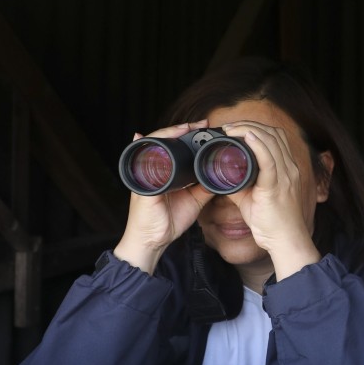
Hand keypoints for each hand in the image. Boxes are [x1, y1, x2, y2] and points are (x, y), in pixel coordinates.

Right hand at [114, 121, 214, 273]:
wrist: (153, 241)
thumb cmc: (169, 220)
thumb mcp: (194, 199)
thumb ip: (205, 185)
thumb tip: (222, 175)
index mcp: (166, 171)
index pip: (176, 145)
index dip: (189, 135)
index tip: (208, 128)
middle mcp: (153, 168)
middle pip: (164, 139)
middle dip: (182, 129)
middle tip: (202, 123)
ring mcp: (144, 172)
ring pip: (154, 143)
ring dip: (170, 133)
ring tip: (187, 127)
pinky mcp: (141, 181)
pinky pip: (145, 159)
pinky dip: (154, 147)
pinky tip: (162, 139)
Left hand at [218, 120, 321, 278]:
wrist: (285, 241)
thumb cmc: (273, 223)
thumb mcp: (254, 198)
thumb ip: (241, 185)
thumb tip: (221, 178)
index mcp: (287, 169)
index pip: (277, 137)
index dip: (257, 127)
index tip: (237, 128)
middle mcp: (290, 168)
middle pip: (274, 133)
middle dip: (250, 124)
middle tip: (229, 126)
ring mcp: (286, 176)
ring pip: (272, 140)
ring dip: (249, 129)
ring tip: (231, 129)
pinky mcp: (277, 186)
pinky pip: (269, 159)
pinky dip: (257, 144)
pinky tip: (246, 136)